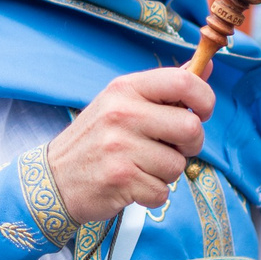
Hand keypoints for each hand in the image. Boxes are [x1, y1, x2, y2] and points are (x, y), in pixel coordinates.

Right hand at [47, 68, 212, 222]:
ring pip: (177, 165)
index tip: (201, 113)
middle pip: (190, 128)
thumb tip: (206, 65)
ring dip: (166, 174)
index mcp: (125, 88)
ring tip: (141, 168)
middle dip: (190, 145)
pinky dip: (152, 195)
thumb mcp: (124, 103)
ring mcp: (120, 146)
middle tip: (171, 149)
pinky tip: (132, 186)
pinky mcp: (120, 179)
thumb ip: (166, 88)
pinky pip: (162, 192)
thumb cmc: (98, 139)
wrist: (54, 179)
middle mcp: (122, 113)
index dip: (205, 99)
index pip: (183, 81)